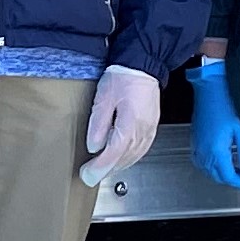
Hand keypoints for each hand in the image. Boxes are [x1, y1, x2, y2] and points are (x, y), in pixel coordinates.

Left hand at [84, 64, 161, 178]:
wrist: (143, 65)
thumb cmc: (123, 77)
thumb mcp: (104, 97)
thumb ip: (98, 123)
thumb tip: (94, 146)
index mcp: (131, 122)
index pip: (114, 153)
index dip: (100, 167)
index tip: (87, 175)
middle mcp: (143, 130)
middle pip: (124, 158)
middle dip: (106, 169)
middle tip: (89, 175)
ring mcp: (150, 130)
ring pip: (133, 157)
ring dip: (117, 165)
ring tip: (101, 169)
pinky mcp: (151, 128)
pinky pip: (141, 150)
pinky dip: (129, 158)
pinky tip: (120, 159)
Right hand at [188, 59, 239, 191]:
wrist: (209, 88)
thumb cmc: (225, 103)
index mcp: (217, 150)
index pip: (229, 176)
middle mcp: (204, 151)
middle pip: (218, 176)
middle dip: (233, 180)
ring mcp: (197, 146)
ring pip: (208, 171)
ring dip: (222, 174)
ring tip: (236, 170)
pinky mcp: (195, 140)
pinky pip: (201, 162)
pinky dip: (211, 167)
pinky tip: (219, 161)